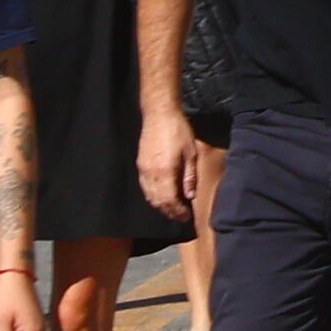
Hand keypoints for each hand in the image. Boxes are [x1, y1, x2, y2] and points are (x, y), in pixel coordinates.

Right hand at [136, 112, 202, 228]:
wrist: (159, 114)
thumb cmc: (178, 131)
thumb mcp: (190, 153)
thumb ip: (189, 177)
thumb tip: (190, 196)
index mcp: (165, 172)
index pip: (170, 201)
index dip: (177, 212)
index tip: (186, 216)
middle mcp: (151, 174)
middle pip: (158, 202)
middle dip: (169, 212)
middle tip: (180, 216)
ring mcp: (143, 170)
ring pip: (149, 196)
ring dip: (160, 206)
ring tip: (172, 209)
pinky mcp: (140, 165)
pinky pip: (144, 187)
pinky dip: (152, 196)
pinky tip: (161, 196)